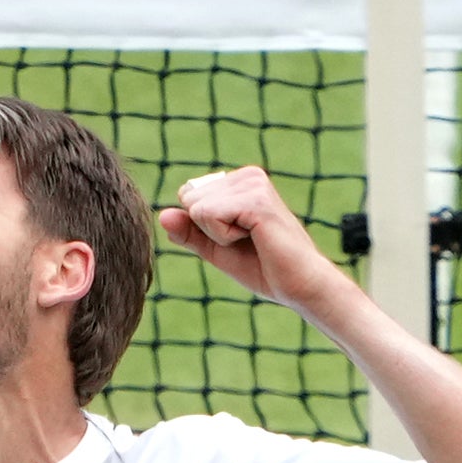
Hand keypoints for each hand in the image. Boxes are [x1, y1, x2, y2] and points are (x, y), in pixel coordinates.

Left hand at [160, 165, 344, 310]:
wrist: (299, 286)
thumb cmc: (264, 268)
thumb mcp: (216, 249)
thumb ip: (190, 232)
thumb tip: (162, 214)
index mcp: (240, 181)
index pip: (189, 196)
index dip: (203, 227)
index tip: (236, 238)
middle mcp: (247, 175)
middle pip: (189, 200)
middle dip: (208, 231)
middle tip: (245, 241)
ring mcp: (253, 183)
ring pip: (197, 208)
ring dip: (218, 235)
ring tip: (252, 239)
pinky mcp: (255, 198)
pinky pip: (209, 215)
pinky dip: (224, 237)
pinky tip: (254, 238)